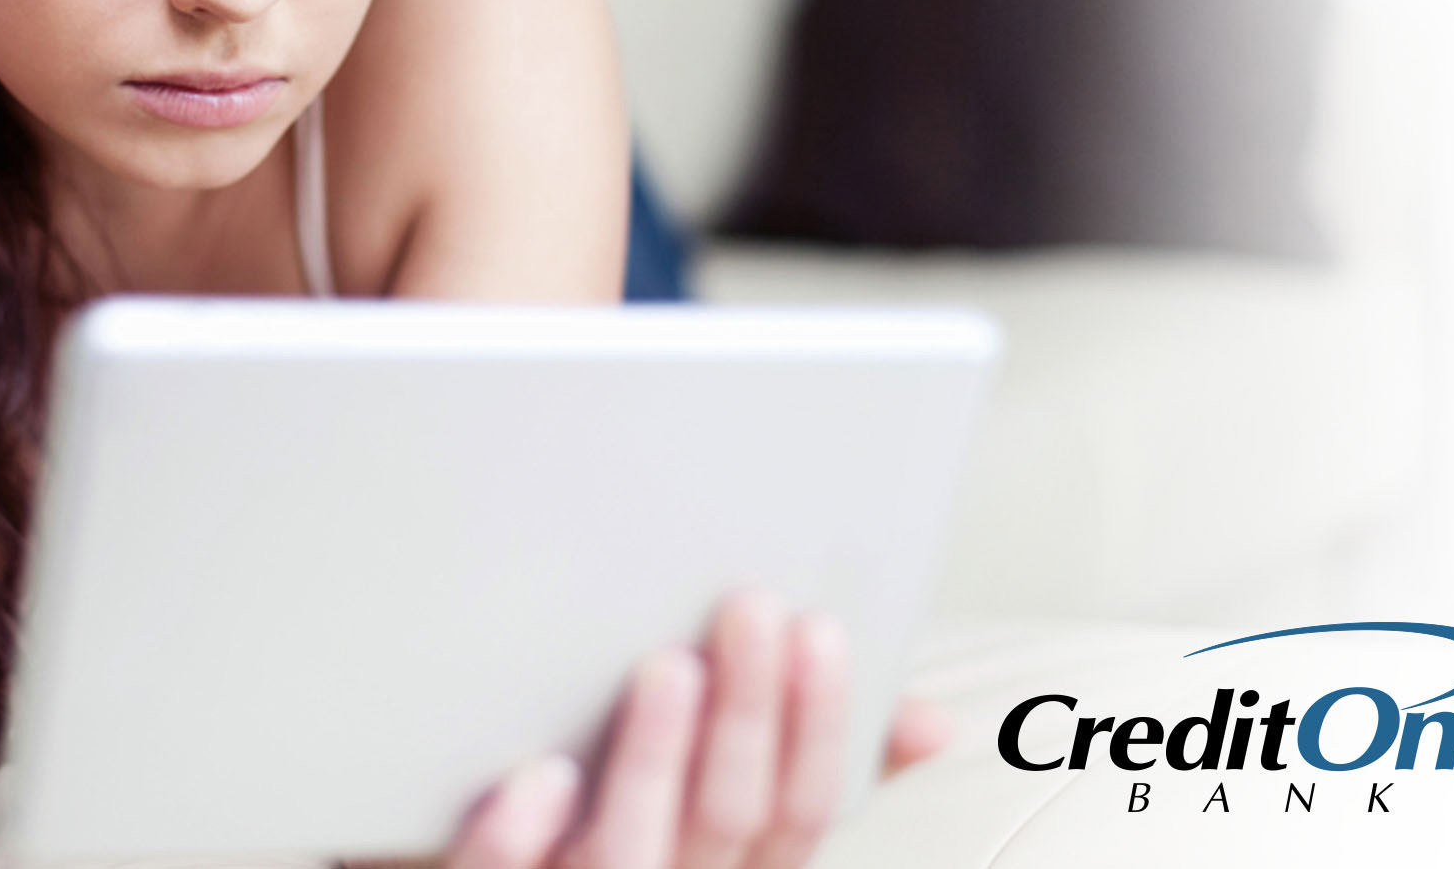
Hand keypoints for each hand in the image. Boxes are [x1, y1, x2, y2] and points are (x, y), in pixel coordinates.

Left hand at [441, 590, 950, 868]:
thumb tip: (933, 719)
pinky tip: (539, 775)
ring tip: (663, 665)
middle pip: (728, 817)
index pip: (803, 810)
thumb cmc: (629, 830)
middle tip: (746, 608)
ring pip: (630, 850)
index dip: (820, 725)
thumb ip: (822, 761)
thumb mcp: (735, 806)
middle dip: (746, 713)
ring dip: (653, 759)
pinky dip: (521, 834)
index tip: (822, 628)